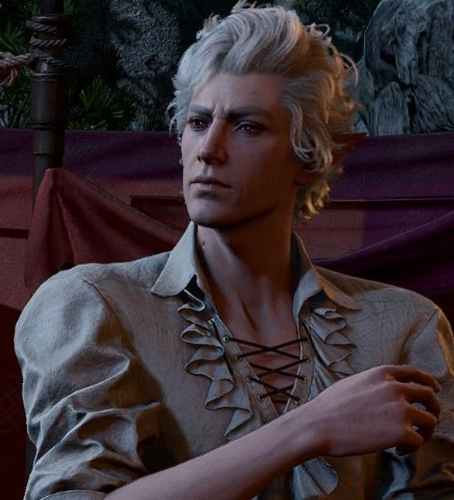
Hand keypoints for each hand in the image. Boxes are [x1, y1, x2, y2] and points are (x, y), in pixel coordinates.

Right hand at [302, 365, 440, 456]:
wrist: (318, 425)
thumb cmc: (329, 407)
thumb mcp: (353, 382)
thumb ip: (374, 383)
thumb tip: (384, 391)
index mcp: (382, 373)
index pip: (416, 373)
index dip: (429, 382)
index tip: (434, 390)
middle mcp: (394, 388)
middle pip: (429, 396)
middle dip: (434, 409)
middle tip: (428, 421)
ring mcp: (399, 409)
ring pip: (430, 420)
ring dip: (424, 432)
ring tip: (410, 441)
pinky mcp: (400, 431)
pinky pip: (418, 440)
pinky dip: (412, 448)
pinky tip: (398, 451)